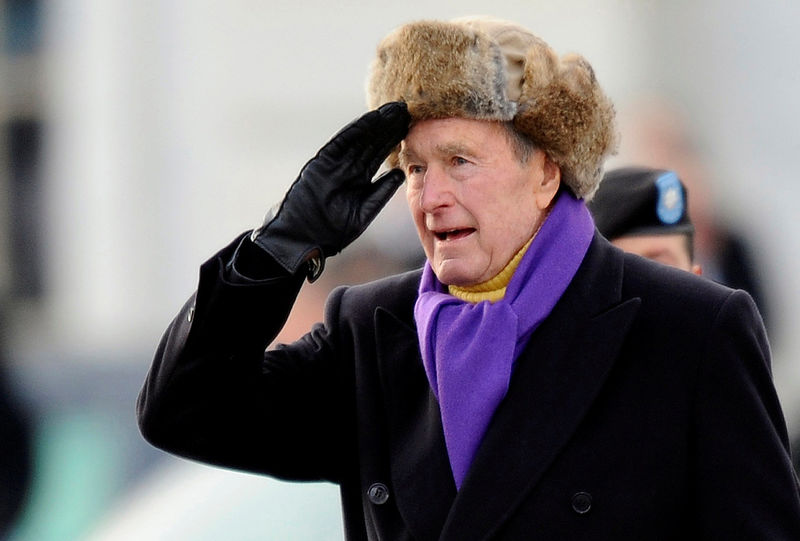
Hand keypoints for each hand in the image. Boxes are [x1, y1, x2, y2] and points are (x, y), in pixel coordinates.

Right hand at [250, 102, 409, 280]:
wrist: (303, 239)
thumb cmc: (330, 232)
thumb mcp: (363, 212)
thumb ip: (380, 193)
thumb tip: (399, 174)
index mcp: (357, 181)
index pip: (378, 155)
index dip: (393, 141)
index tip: (410, 127)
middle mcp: (346, 168)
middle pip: (371, 143)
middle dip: (388, 127)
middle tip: (407, 110)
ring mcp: (334, 164)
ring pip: (359, 139)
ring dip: (377, 123)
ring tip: (395, 110)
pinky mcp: (322, 162)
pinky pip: (342, 142)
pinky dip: (357, 130)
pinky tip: (373, 118)